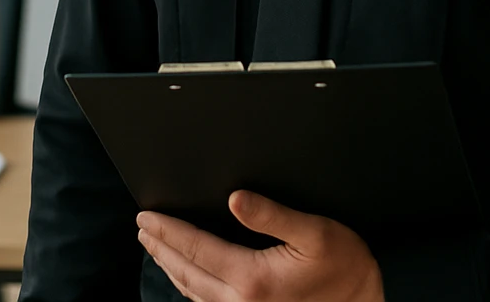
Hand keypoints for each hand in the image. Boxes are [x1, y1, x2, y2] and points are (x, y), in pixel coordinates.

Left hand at [137, 191, 384, 301]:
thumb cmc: (345, 269)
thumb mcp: (315, 232)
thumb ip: (272, 215)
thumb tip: (234, 197)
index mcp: (251, 279)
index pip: (195, 248)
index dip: (168, 230)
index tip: (146, 216)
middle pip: (186, 271)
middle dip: (161, 248)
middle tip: (143, 228)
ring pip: (193, 292)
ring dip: (172, 267)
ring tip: (157, 248)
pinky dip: (190, 287)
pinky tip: (188, 276)